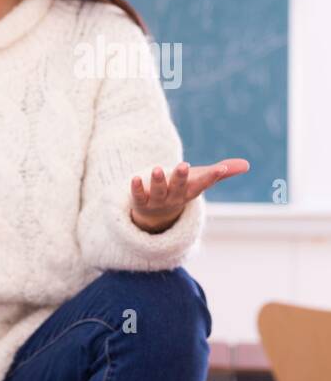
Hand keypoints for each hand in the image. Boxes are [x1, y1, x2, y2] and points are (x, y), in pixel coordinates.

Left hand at [130, 158, 249, 232]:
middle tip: (183, 166)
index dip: (211, 177)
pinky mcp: (140, 202)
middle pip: (178, 188)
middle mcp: (174, 198)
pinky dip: (136, 188)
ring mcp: (157, 201)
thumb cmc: (180, 191)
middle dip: (180, 178)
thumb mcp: (198, 181)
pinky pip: (138, 196)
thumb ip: (218, 173)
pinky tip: (134, 178)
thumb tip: (247, 164)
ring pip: (158, 192)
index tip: (220, 169)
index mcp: (190, 192)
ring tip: (157, 169)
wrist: (156, 216)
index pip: (202, 184)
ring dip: (158, 181)